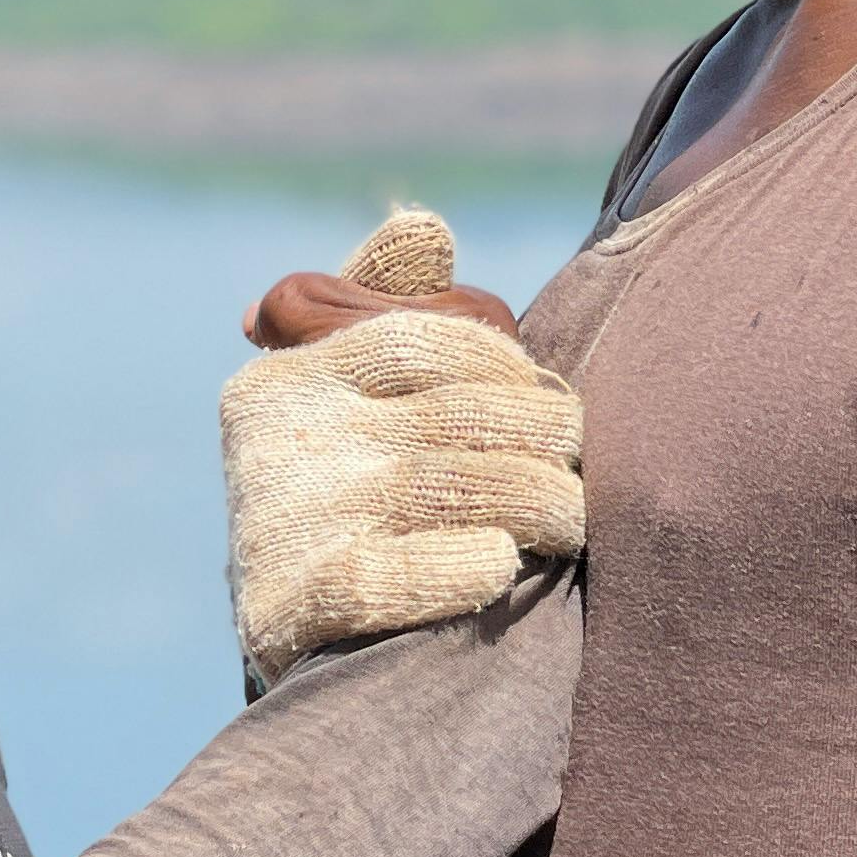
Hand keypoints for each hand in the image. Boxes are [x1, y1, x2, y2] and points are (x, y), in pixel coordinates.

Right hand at [219, 210, 581, 688]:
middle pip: (448, 413)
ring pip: (442, 489)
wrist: (287, 632)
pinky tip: (503, 561)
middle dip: (538, 433)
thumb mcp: (348, 382)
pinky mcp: (284, 607)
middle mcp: (277, 435)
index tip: (546, 391)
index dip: (504, 362)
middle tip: (580, 456)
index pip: (420, 338)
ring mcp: (280, 519)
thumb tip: (424, 225)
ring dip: (534, 500)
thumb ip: (388, 301)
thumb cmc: (345, 482)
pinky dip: (455, 568)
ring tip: (573, 517)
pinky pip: (384, 580)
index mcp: (290, 369)